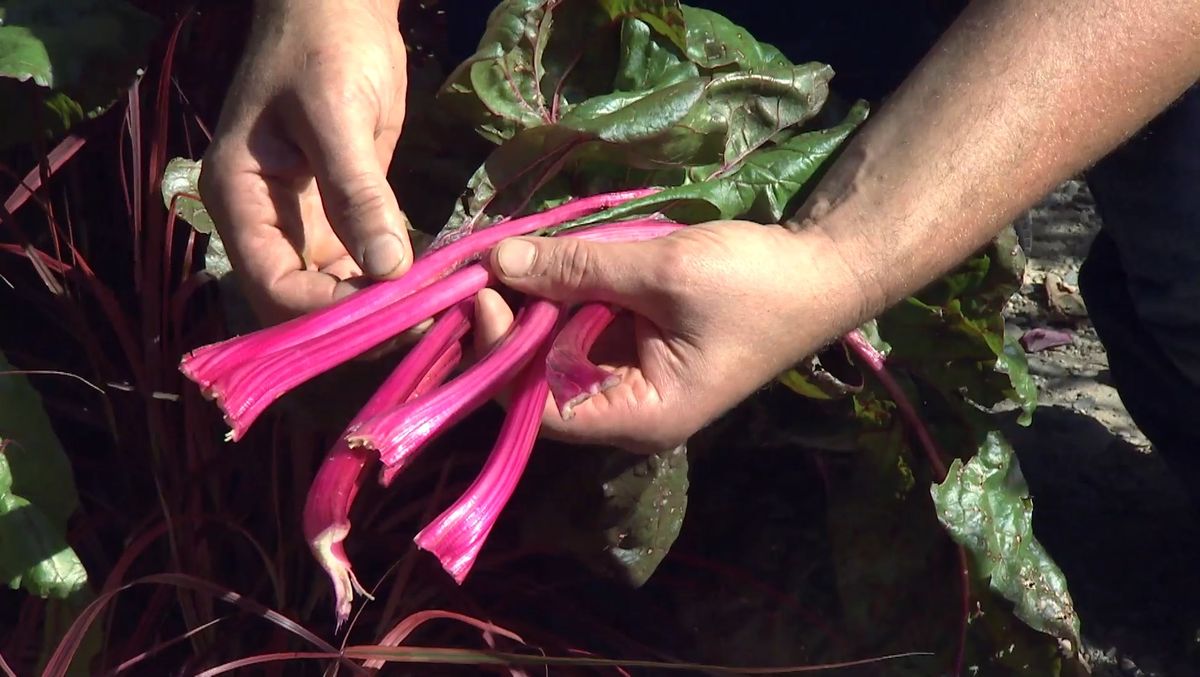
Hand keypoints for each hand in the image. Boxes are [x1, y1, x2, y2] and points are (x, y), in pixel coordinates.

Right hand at [199, 0, 410, 323]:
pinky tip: (437, 285)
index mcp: (240, 201)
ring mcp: (305, 225)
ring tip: (440, 310)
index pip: (273, 289)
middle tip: (426, 322)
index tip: (393, 316)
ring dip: (383, 308)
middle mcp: (266, 226)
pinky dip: (397, 281)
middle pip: (303, 306)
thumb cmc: (324, 46)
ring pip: (337, 295)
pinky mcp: (343, 218)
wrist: (339, 7)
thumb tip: (388, 269)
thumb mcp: (337, 114)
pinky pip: (366, 267)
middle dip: (359, 322)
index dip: (327, 314)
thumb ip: (357, 192)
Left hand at [474, 221, 866, 451]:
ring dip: (535, 303)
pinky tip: (547, 258)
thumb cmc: (755, 283)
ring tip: (510, 254)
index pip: (538, 408)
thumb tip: (496, 261)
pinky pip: (583, 325)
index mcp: (640, 415)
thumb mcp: (662, 270)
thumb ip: (578, 267)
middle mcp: (628, 408)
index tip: (486, 292)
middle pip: (540, 379)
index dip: (501, 354)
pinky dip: (564, 292)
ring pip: (556, 348)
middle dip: (512, 322)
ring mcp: (632, 376)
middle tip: (487, 262)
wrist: (823, 270)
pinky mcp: (637, 344)